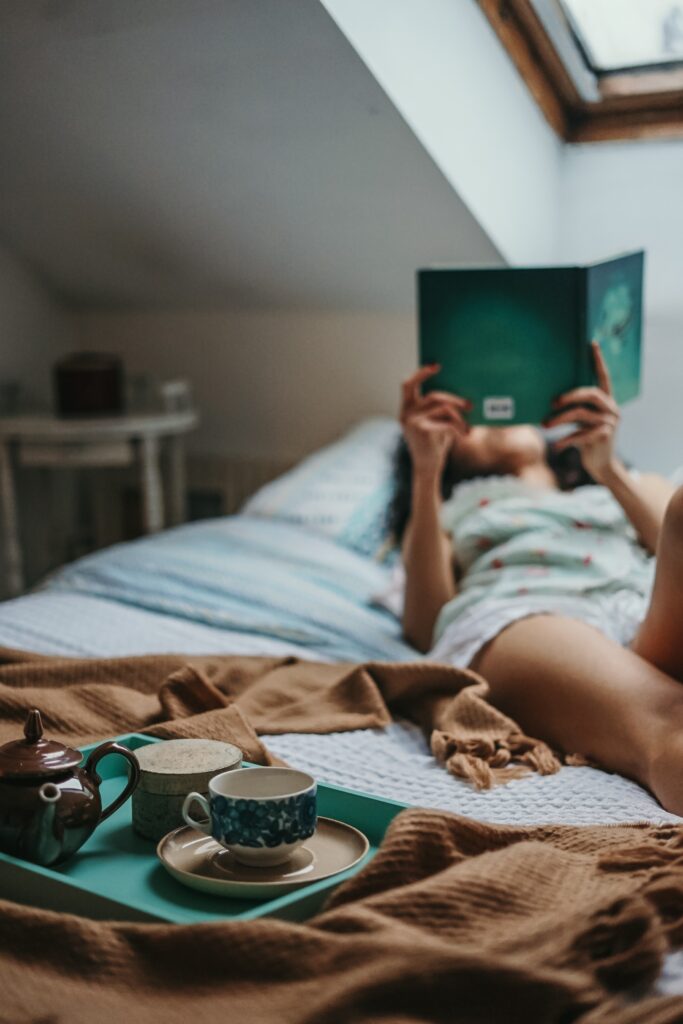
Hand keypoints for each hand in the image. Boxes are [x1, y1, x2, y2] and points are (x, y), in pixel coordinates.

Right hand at [399, 365, 470, 478]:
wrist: (427, 468)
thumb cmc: (434, 444)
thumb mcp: (436, 423)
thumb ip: (441, 409)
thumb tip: (463, 395)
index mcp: (407, 408)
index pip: (407, 385)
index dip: (421, 373)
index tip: (436, 366)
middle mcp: (406, 413)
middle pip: (434, 395)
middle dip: (455, 399)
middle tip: (470, 405)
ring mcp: (412, 422)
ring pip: (444, 408)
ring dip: (460, 418)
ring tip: (468, 428)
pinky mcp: (422, 430)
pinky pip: (446, 422)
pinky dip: (459, 428)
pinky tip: (465, 435)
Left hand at [544, 340, 620, 482]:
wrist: (602, 465)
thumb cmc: (587, 440)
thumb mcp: (583, 422)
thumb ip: (576, 410)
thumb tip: (550, 401)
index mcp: (607, 401)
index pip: (604, 377)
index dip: (598, 361)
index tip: (592, 343)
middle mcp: (611, 409)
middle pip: (590, 394)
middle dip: (569, 395)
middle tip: (552, 401)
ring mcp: (610, 423)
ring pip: (580, 414)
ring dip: (559, 419)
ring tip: (544, 424)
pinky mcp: (603, 437)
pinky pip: (579, 435)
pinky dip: (564, 440)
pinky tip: (555, 447)